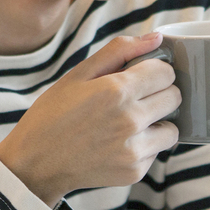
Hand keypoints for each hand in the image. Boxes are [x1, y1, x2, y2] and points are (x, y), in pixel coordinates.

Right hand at [0, 32, 180, 205]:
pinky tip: (119, 143)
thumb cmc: (53, 114)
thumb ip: (119, 51)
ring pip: (172, 129)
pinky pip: (157, 151)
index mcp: (116, 91)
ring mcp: (134, 149)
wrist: (35, 163)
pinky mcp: (134, 172)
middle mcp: (130, 121)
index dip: (154, 70)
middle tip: (135, 99)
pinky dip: (145, 146)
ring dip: (158, 123)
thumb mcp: (78, 75)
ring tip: (130, 123)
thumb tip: (157, 38)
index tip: (141, 76)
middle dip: (159, 93)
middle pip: (174, 98)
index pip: (166, 72)